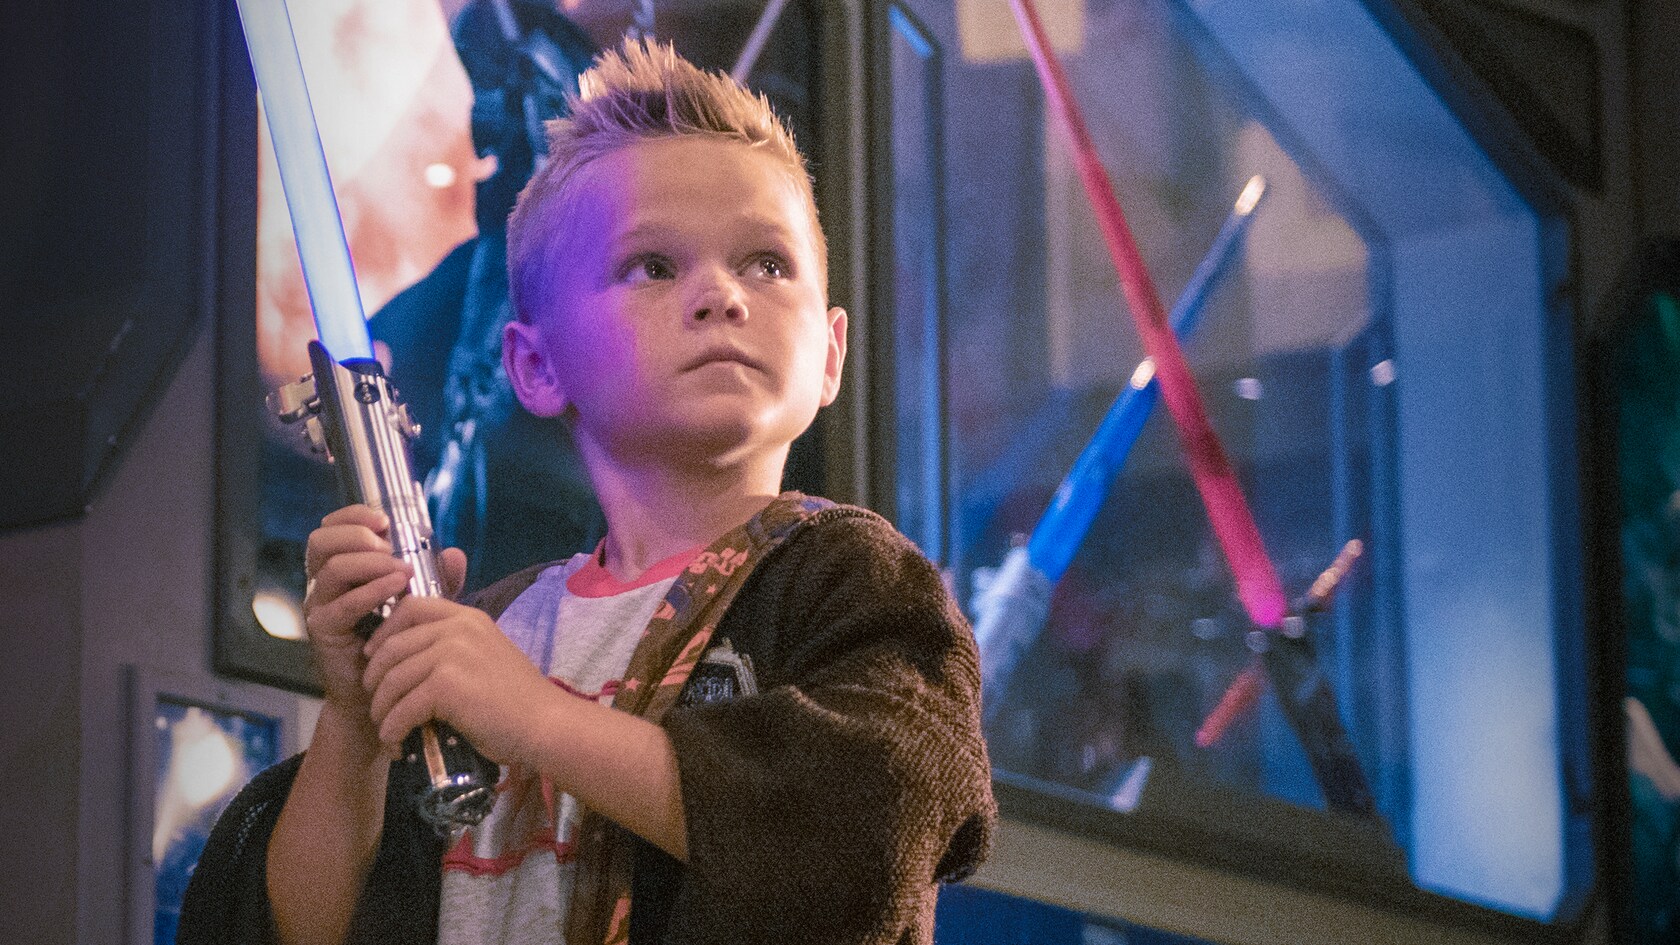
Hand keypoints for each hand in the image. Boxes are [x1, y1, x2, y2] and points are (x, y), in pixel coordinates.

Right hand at [302, 505, 467, 716]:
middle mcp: (325, 582)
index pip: (333, 527)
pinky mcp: (324, 631)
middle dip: (356, 534)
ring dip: (369, 562)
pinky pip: (342, 604)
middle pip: (321, 541)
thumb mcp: (424, 603)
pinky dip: (370, 592)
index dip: (354, 516)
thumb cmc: (402, 641)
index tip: (385, 520)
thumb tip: (455, 554)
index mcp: (343, 566)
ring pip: (331, 569)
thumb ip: (438, 578)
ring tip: (402, 569)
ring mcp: (321, 606)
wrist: (384, 691)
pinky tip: (396, 588)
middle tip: (389, 544)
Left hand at [360, 594, 555, 764]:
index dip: (383, 632)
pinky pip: (402, 707)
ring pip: (392, 679)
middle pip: (391, 646)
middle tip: (377, 706)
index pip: (408, 608)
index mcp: (467, 618)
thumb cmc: (517, 699)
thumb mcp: (485, 657)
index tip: (375, 659)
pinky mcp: (446, 685)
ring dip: (381, 711)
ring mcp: (452, 653)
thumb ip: (454, 649)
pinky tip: (396, 743)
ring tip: (387, 731)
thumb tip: (409, 663)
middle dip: (374, 680)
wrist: (544, 724)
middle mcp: (458, 628)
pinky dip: (393, 729)